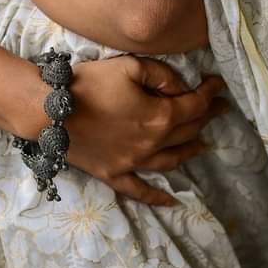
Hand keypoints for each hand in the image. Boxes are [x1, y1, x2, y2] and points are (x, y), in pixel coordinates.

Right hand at [61, 55, 229, 207]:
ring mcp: (133, 163)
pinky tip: (172, 202)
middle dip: (206, 117)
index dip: (210, 93)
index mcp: (159, 117)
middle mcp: (152, 144)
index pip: (194, 105)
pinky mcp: (114, 174)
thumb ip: (162, 75)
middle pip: (187, 131)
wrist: (48, 111)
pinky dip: (157, 197)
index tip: (219, 84)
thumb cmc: (88, 84)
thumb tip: (181, 87)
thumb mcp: (129, 65)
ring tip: (204, 144)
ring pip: (172, 161)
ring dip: (191, 151)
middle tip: (218, 108)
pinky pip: (140, 190)